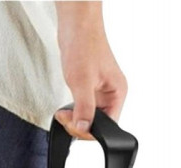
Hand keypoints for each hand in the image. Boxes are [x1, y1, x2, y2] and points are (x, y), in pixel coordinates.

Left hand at [55, 1, 126, 138]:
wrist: (75, 25)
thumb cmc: (84, 45)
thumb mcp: (82, 81)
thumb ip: (84, 108)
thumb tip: (84, 128)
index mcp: (117, 93)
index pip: (108, 126)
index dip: (89, 130)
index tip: (73, 124)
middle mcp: (111, 94)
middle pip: (97, 124)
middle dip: (79, 125)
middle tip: (65, 117)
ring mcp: (100, 92)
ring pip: (88, 118)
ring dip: (74, 119)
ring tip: (63, 113)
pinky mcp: (89, 89)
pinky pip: (82, 108)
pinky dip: (72, 112)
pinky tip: (65, 107)